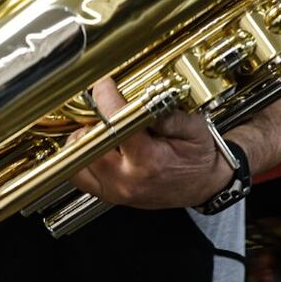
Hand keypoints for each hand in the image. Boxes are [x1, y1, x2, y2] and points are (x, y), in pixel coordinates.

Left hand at [70, 77, 230, 208]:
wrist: (203, 186)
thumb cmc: (199, 159)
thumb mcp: (194, 128)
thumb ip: (168, 114)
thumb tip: (143, 100)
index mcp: (148, 160)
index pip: (114, 125)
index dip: (105, 98)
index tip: (105, 85)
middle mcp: (126, 180)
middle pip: (87, 143)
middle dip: (94, 121)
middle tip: (107, 111)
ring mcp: (115, 191)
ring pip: (77, 161)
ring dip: (86, 140)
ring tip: (104, 131)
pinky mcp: (109, 196)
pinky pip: (80, 177)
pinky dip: (83, 159)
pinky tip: (98, 149)